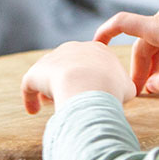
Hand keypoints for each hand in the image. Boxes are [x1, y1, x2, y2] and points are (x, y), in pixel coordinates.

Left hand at [21, 41, 135, 114]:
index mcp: (97, 49)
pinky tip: (33, 111)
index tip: (89, 93)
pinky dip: (30, 97)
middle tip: (69, 99)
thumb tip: (121, 93)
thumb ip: (123, 88)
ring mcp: (53, 58)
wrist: (90, 86)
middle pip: (68, 66)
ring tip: (52, 104)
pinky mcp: (36, 72)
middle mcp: (73, 48)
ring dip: (48, 89)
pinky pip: (30, 85)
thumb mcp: (127, 88)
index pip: (90, 62)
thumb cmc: (112, 89)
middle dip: (67, 82)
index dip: (88, 78)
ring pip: (48, 74)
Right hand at [95, 5, 158, 94]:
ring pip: (156, 43)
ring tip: (156, 84)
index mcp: (158, 28)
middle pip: (142, 45)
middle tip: (139, 92)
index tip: (95, 45)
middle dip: (139, 69)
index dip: (105, 33)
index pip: (122, 24)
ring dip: (153, 63)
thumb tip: (152, 88)